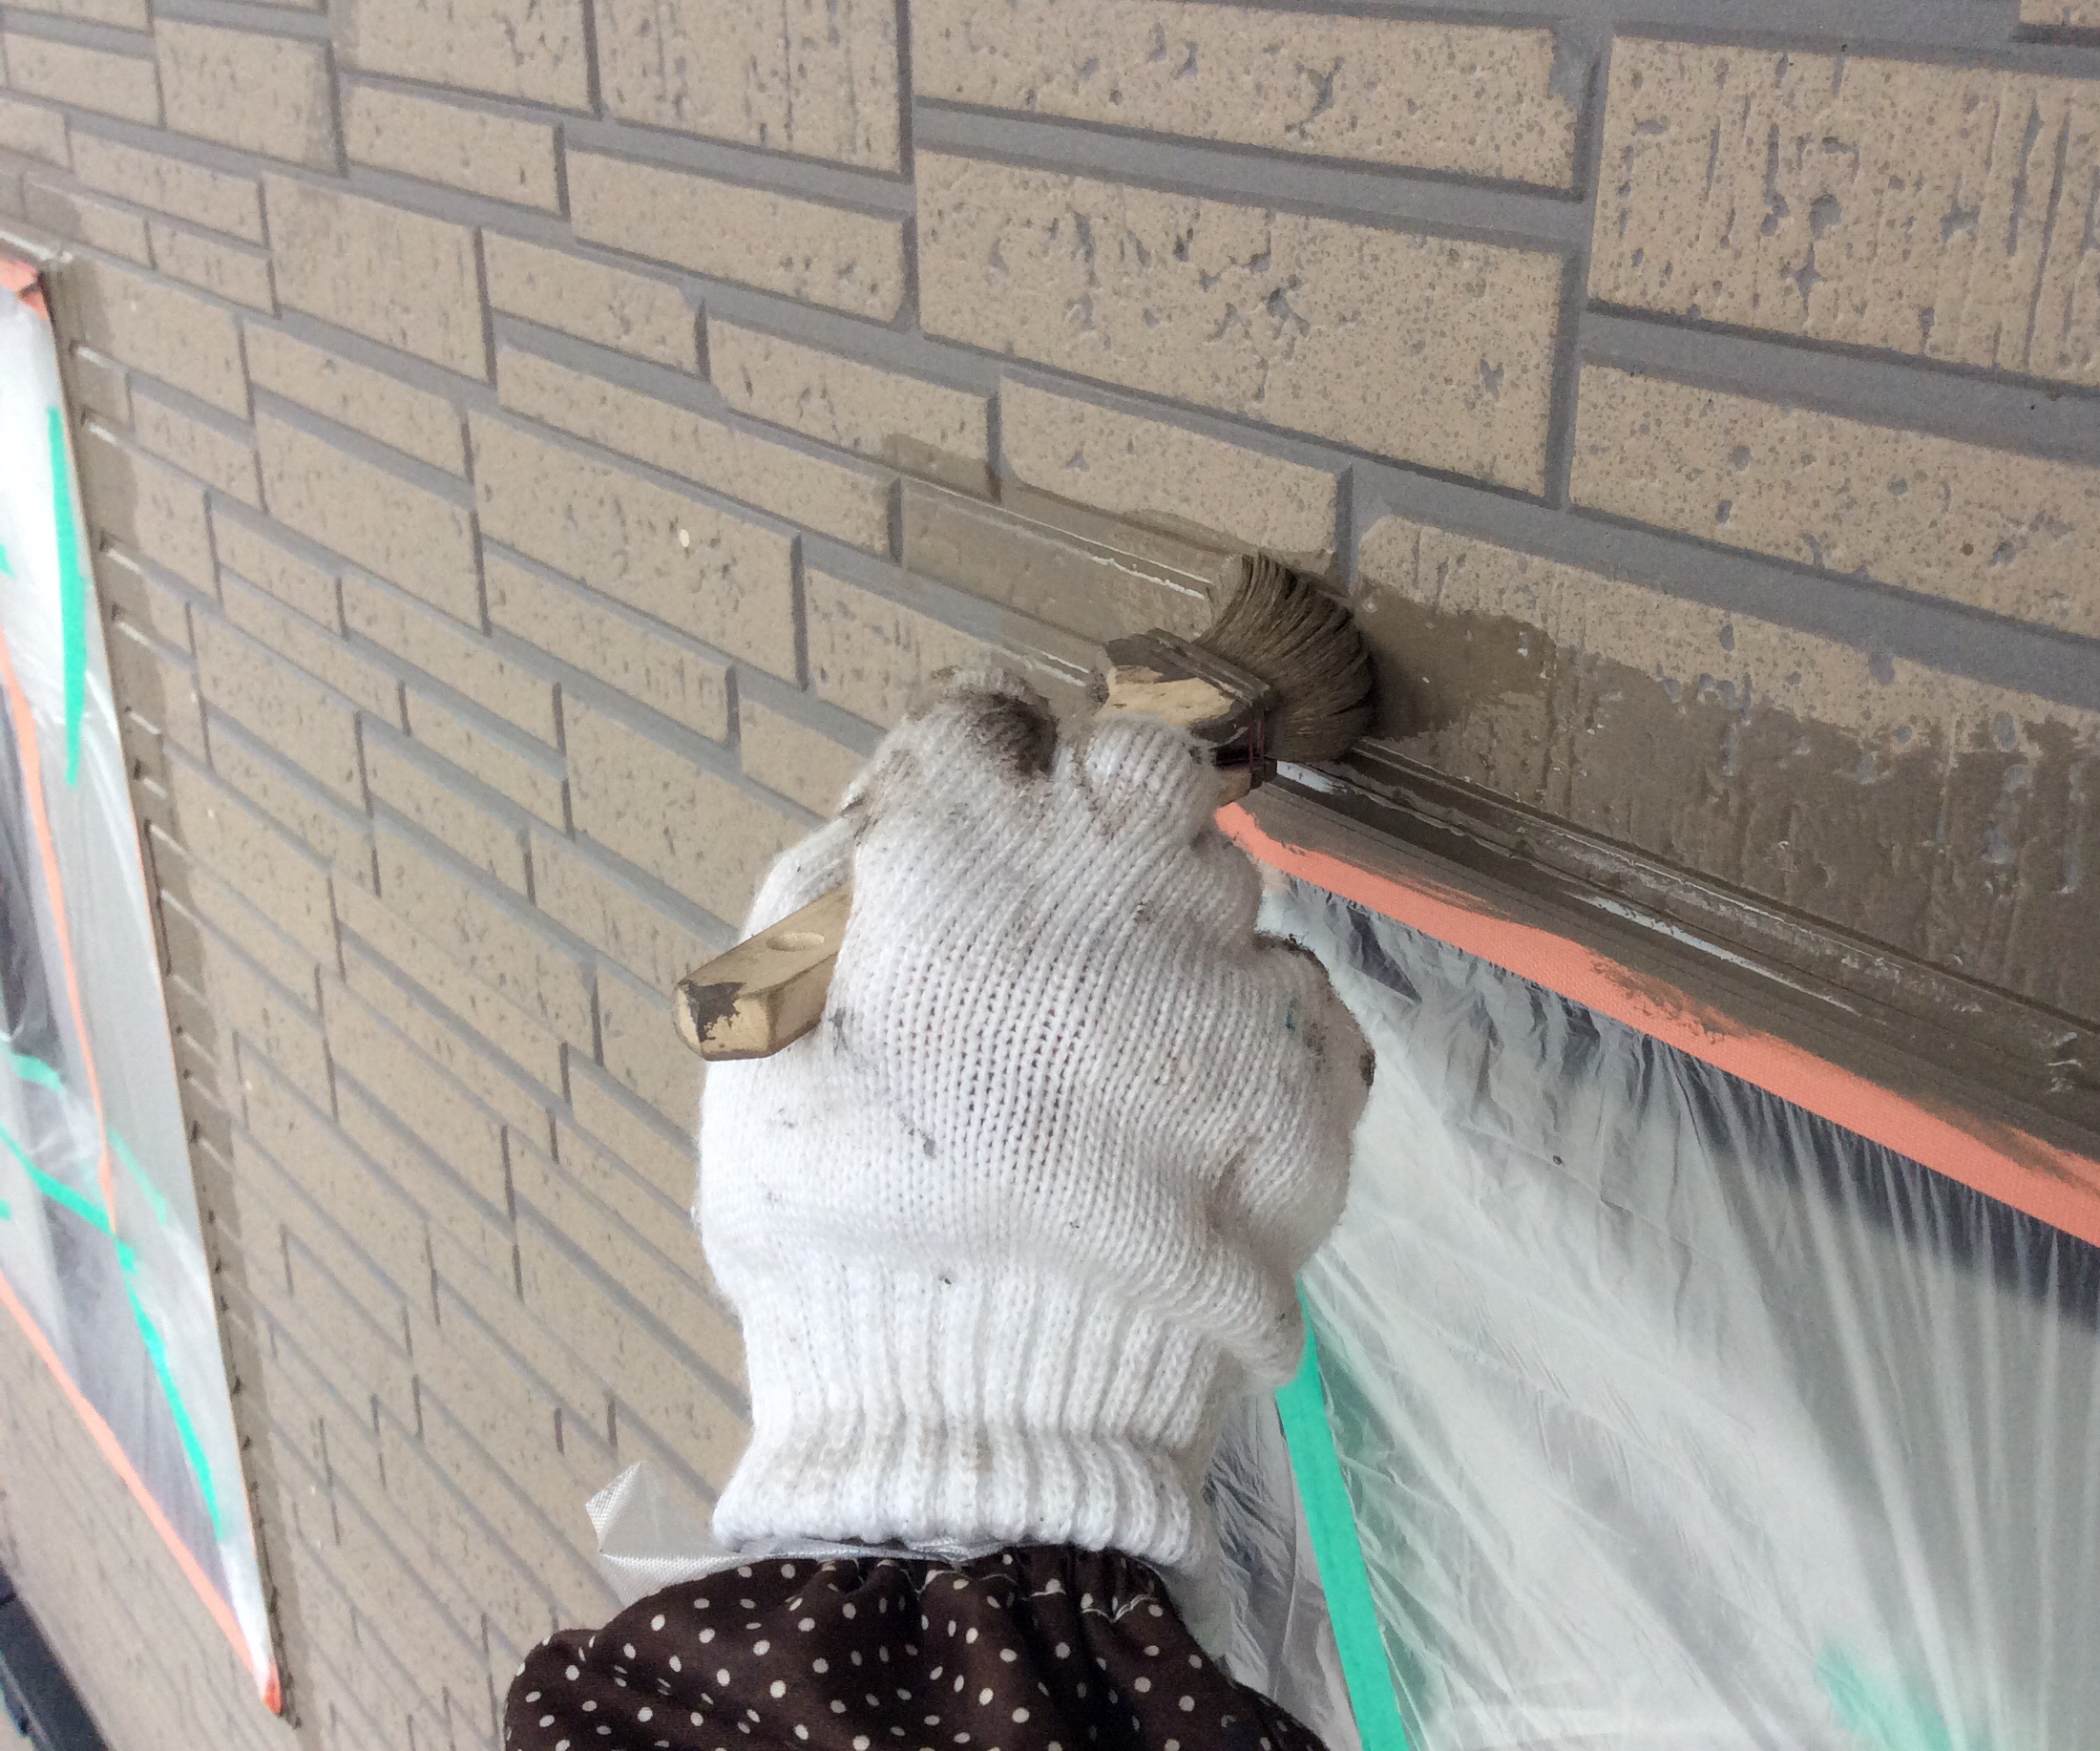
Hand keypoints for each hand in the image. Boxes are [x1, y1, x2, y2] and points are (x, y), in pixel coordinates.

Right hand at [698, 674, 1370, 1569]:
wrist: (981, 1407)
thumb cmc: (843, 1229)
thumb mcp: (758, 1049)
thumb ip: (821, 901)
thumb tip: (886, 816)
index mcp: (957, 854)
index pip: (983, 723)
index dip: (976, 777)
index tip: (975, 832)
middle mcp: (1107, 879)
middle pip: (1142, 772)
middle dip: (1112, 829)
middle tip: (1074, 932)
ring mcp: (1223, 973)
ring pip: (1226, 896)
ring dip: (1180, 955)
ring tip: (1121, 1076)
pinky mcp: (1310, 1073)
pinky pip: (1297, 1011)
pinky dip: (1254, 1058)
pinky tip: (1190, 1136)